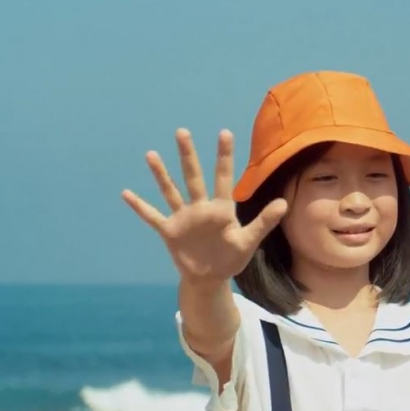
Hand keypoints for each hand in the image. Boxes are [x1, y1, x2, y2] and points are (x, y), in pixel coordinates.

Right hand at [122, 128, 287, 283]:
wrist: (210, 278)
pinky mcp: (170, 231)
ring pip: (171, 191)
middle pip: (193, 177)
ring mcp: (183, 218)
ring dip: (161, 174)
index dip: (224, 156)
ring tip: (151, 154)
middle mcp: (200, 208)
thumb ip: (264, 222)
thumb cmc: (231, 258)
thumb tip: (284, 203)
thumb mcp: (249, 241)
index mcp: (221, 209)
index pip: (223, 178)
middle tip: (182, 132)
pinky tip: (126, 193)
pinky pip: (152, 216)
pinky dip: (140, 206)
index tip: (224, 133)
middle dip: (188, 156)